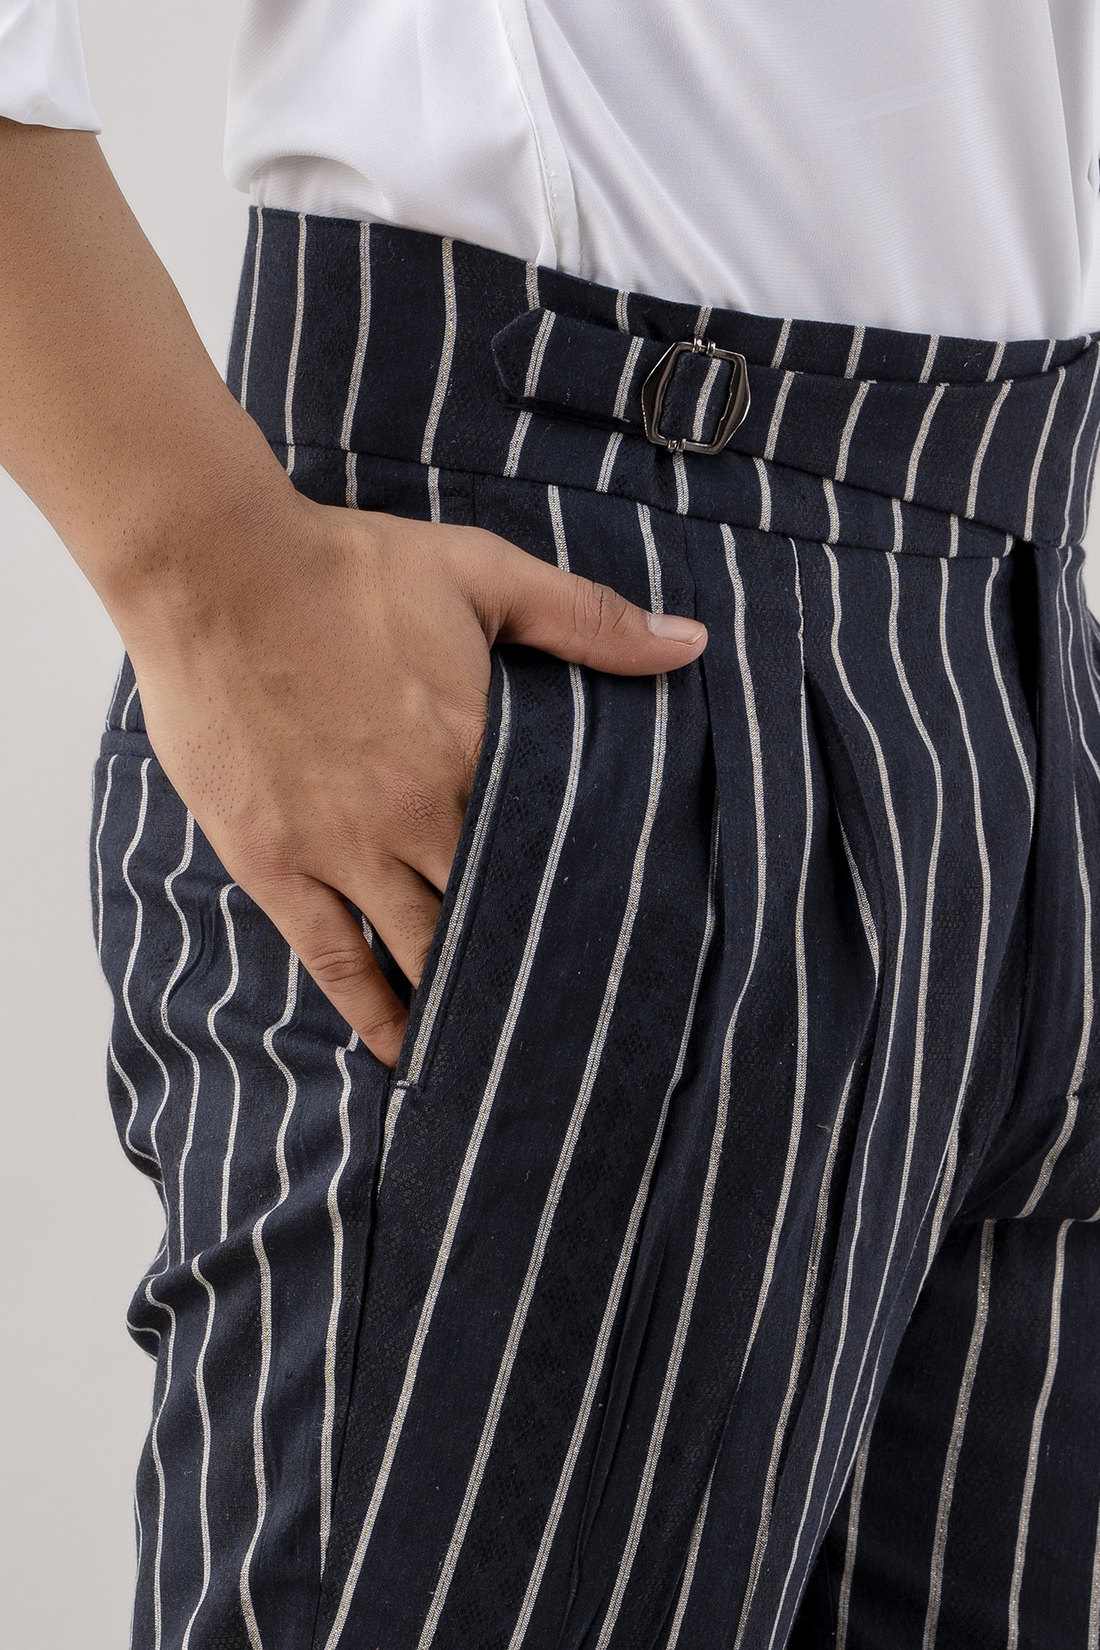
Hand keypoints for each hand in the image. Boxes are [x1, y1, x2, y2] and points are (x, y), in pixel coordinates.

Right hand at [125, 490, 706, 1066]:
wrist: (216, 571)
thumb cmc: (349, 566)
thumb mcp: (483, 574)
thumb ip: (587, 619)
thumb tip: (689, 642)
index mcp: (475, 750)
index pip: (554, 848)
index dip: (591, 896)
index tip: (628, 937)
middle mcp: (414, 817)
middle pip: (495, 914)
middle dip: (538, 963)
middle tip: (581, 1012)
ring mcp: (340, 849)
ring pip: (419, 952)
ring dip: (466, 1003)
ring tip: (510, 1050)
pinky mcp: (273, 864)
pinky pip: (332, 960)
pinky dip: (371, 1012)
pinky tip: (405, 1053)